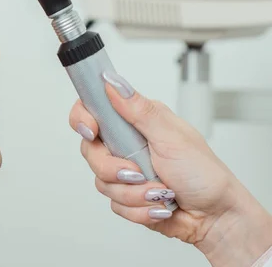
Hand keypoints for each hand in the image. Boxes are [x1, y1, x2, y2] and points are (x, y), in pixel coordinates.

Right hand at [70, 71, 271, 266]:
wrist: (215, 216)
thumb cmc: (204, 173)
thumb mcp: (172, 137)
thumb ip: (139, 110)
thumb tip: (113, 82)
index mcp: (136, 121)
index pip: (92, 109)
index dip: (83, 118)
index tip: (90, 130)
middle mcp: (126, 144)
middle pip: (90, 151)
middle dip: (112, 168)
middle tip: (136, 172)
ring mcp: (124, 170)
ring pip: (101, 181)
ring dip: (133, 193)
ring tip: (159, 192)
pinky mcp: (126, 196)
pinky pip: (114, 204)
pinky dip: (138, 208)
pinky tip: (158, 205)